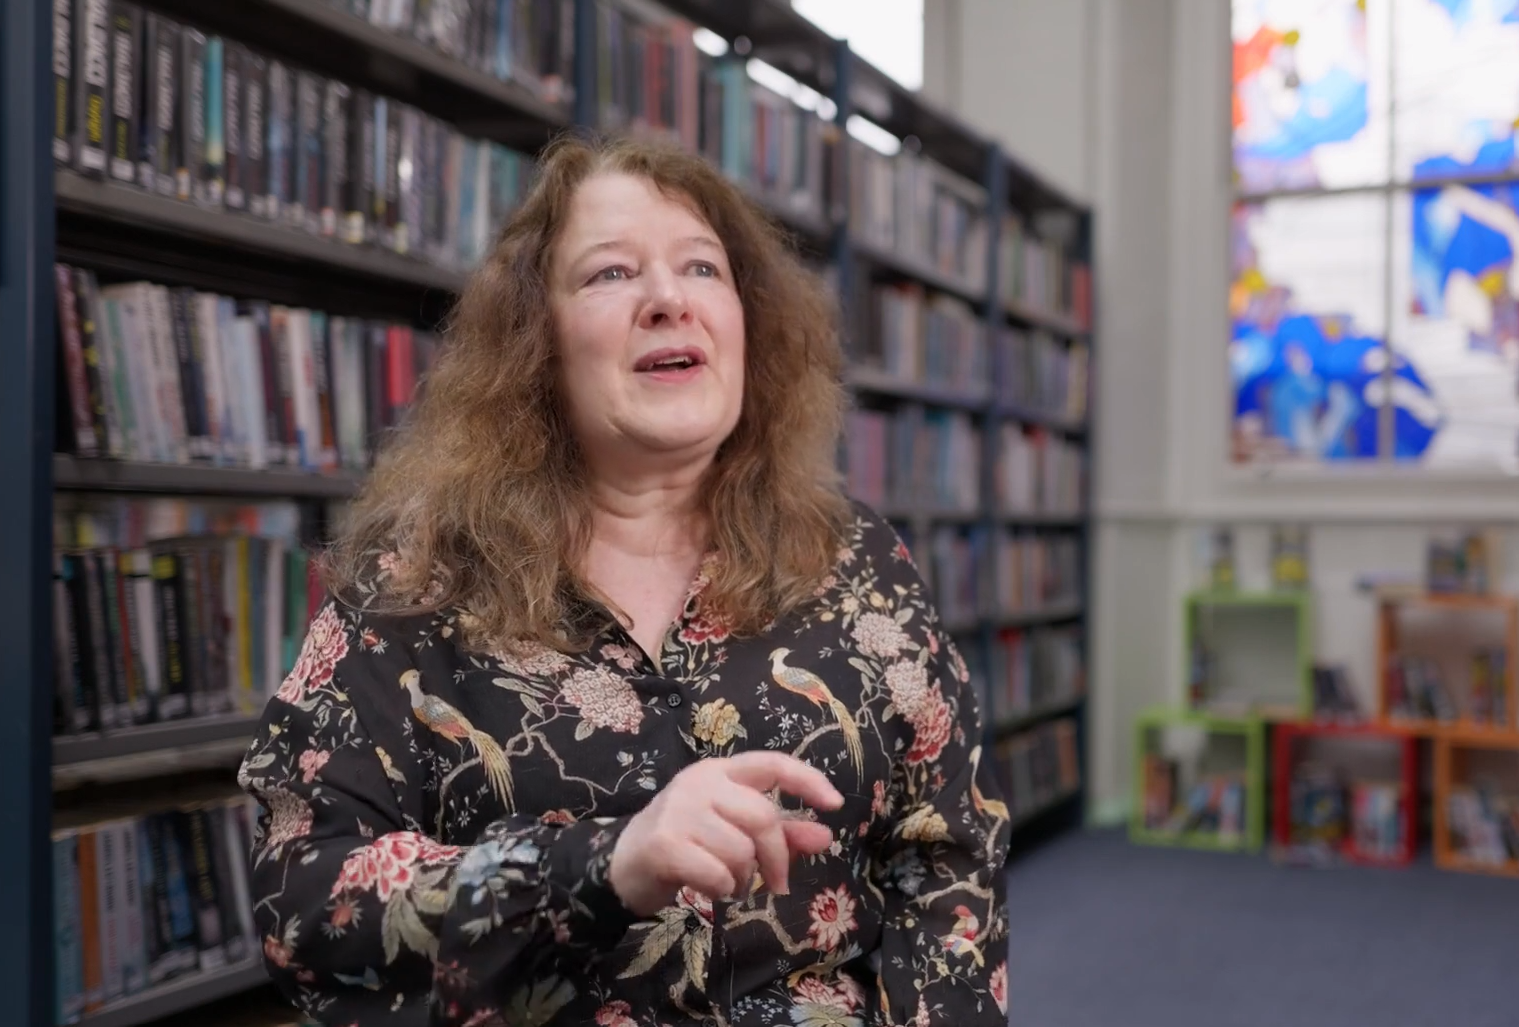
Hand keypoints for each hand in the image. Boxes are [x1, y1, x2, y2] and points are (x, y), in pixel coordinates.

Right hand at [608, 751, 843, 916]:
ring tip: (729, 883)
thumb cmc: (685, 842)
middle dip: (777, 858)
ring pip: (741, 850)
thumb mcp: (734, 831)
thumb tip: (826, 836)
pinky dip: (722, 889)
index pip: (772, 764)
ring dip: (744, 878)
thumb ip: (781, 832)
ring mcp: (680, 809)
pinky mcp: (665, 842)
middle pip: (763, 817)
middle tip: (777, 884)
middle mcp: (701, 782)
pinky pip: (718, 873)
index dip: (807, 780)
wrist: (622, 864)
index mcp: (721, 771)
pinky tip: (710, 888)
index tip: (835, 803)